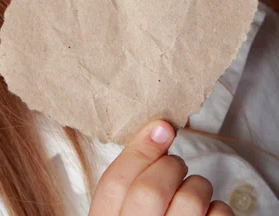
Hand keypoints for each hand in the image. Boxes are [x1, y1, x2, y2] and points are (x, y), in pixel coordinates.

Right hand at [89, 120, 233, 215]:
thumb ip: (131, 183)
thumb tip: (160, 129)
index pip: (115, 183)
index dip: (140, 148)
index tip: (162, 128)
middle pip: (151, 188)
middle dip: (170, 167)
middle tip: (174, 171)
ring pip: (191, 197)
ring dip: (197, 186)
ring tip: (191, 198)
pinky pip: (219, 215)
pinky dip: (218, 210)